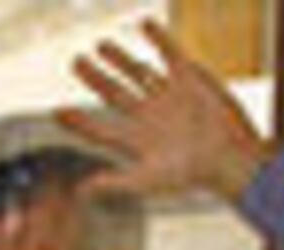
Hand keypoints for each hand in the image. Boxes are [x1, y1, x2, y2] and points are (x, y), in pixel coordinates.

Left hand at [59, 19, 271, 205]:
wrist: (226, 157)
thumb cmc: (187, 175)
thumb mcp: (147, 180)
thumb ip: (113, 182)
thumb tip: (79, 191)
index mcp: (134, 140)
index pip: (99, 130)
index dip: (78, 122)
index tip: (57, 112)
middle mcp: (147, 117)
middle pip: (114, 94)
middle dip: (95, 78)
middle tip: (76, 61)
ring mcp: (167, 97)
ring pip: (137, 74)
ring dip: (119, 59)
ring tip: (100, 45)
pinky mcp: (188, 81)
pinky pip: (169, 55)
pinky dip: (158, 39)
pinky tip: (144, 23)